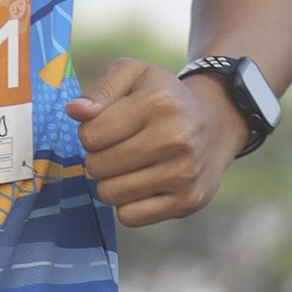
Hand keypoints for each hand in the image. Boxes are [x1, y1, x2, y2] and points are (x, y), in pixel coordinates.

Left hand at [71, 60, 241, 228]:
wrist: (216, 123)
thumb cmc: (163, 97)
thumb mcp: (133, 74)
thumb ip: (100, 89)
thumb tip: (75, 110)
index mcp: (157, 103)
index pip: (89, 135)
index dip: (90, 132)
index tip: (109, 127)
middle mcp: (175, 139)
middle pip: (97, 167)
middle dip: (99, 158)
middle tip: (120, 147)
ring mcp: (183, 174)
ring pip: (110, 194)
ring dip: (112, 182)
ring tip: (131, 165)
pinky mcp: (187, 201)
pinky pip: (129, 216)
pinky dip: (129, 204)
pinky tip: (144, 184)